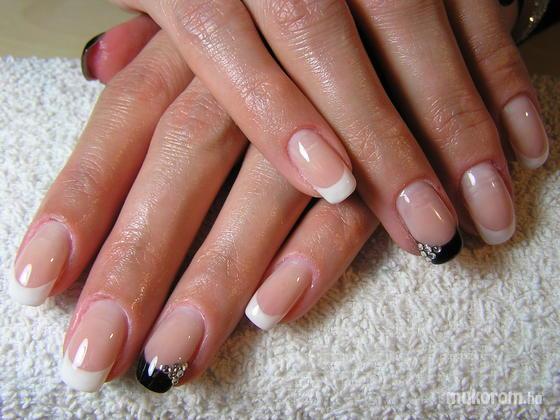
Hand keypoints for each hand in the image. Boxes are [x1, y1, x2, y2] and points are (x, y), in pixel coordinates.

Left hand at [10, 25, 376, 393]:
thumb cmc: (286, 14)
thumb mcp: (220, 5)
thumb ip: (163, 44)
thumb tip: (98, 62)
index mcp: (208, 24)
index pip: (128, 115)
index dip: (81, 199)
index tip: (40, 280)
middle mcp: (259, 56)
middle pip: (184, 157)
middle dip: (138, 260)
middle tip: (96, 353)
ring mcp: (328, 95)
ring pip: (265, 186)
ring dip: (221, 272)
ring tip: (174, 352)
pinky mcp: (395, 129)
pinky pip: (355, 198)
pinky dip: (317, 250)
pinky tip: (275, 308)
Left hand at [105, 0, 548, 254]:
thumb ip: (141, 26)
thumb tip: (103, 64)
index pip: (218, 38)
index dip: (276, 115)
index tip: (326, 185)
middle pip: (321, 45)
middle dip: (383, 147)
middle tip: (427, 234)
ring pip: (409, 34)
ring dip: (452, 130)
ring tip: (481, 215)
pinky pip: (474, 12)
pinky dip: (501, 81)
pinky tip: (528, 147)